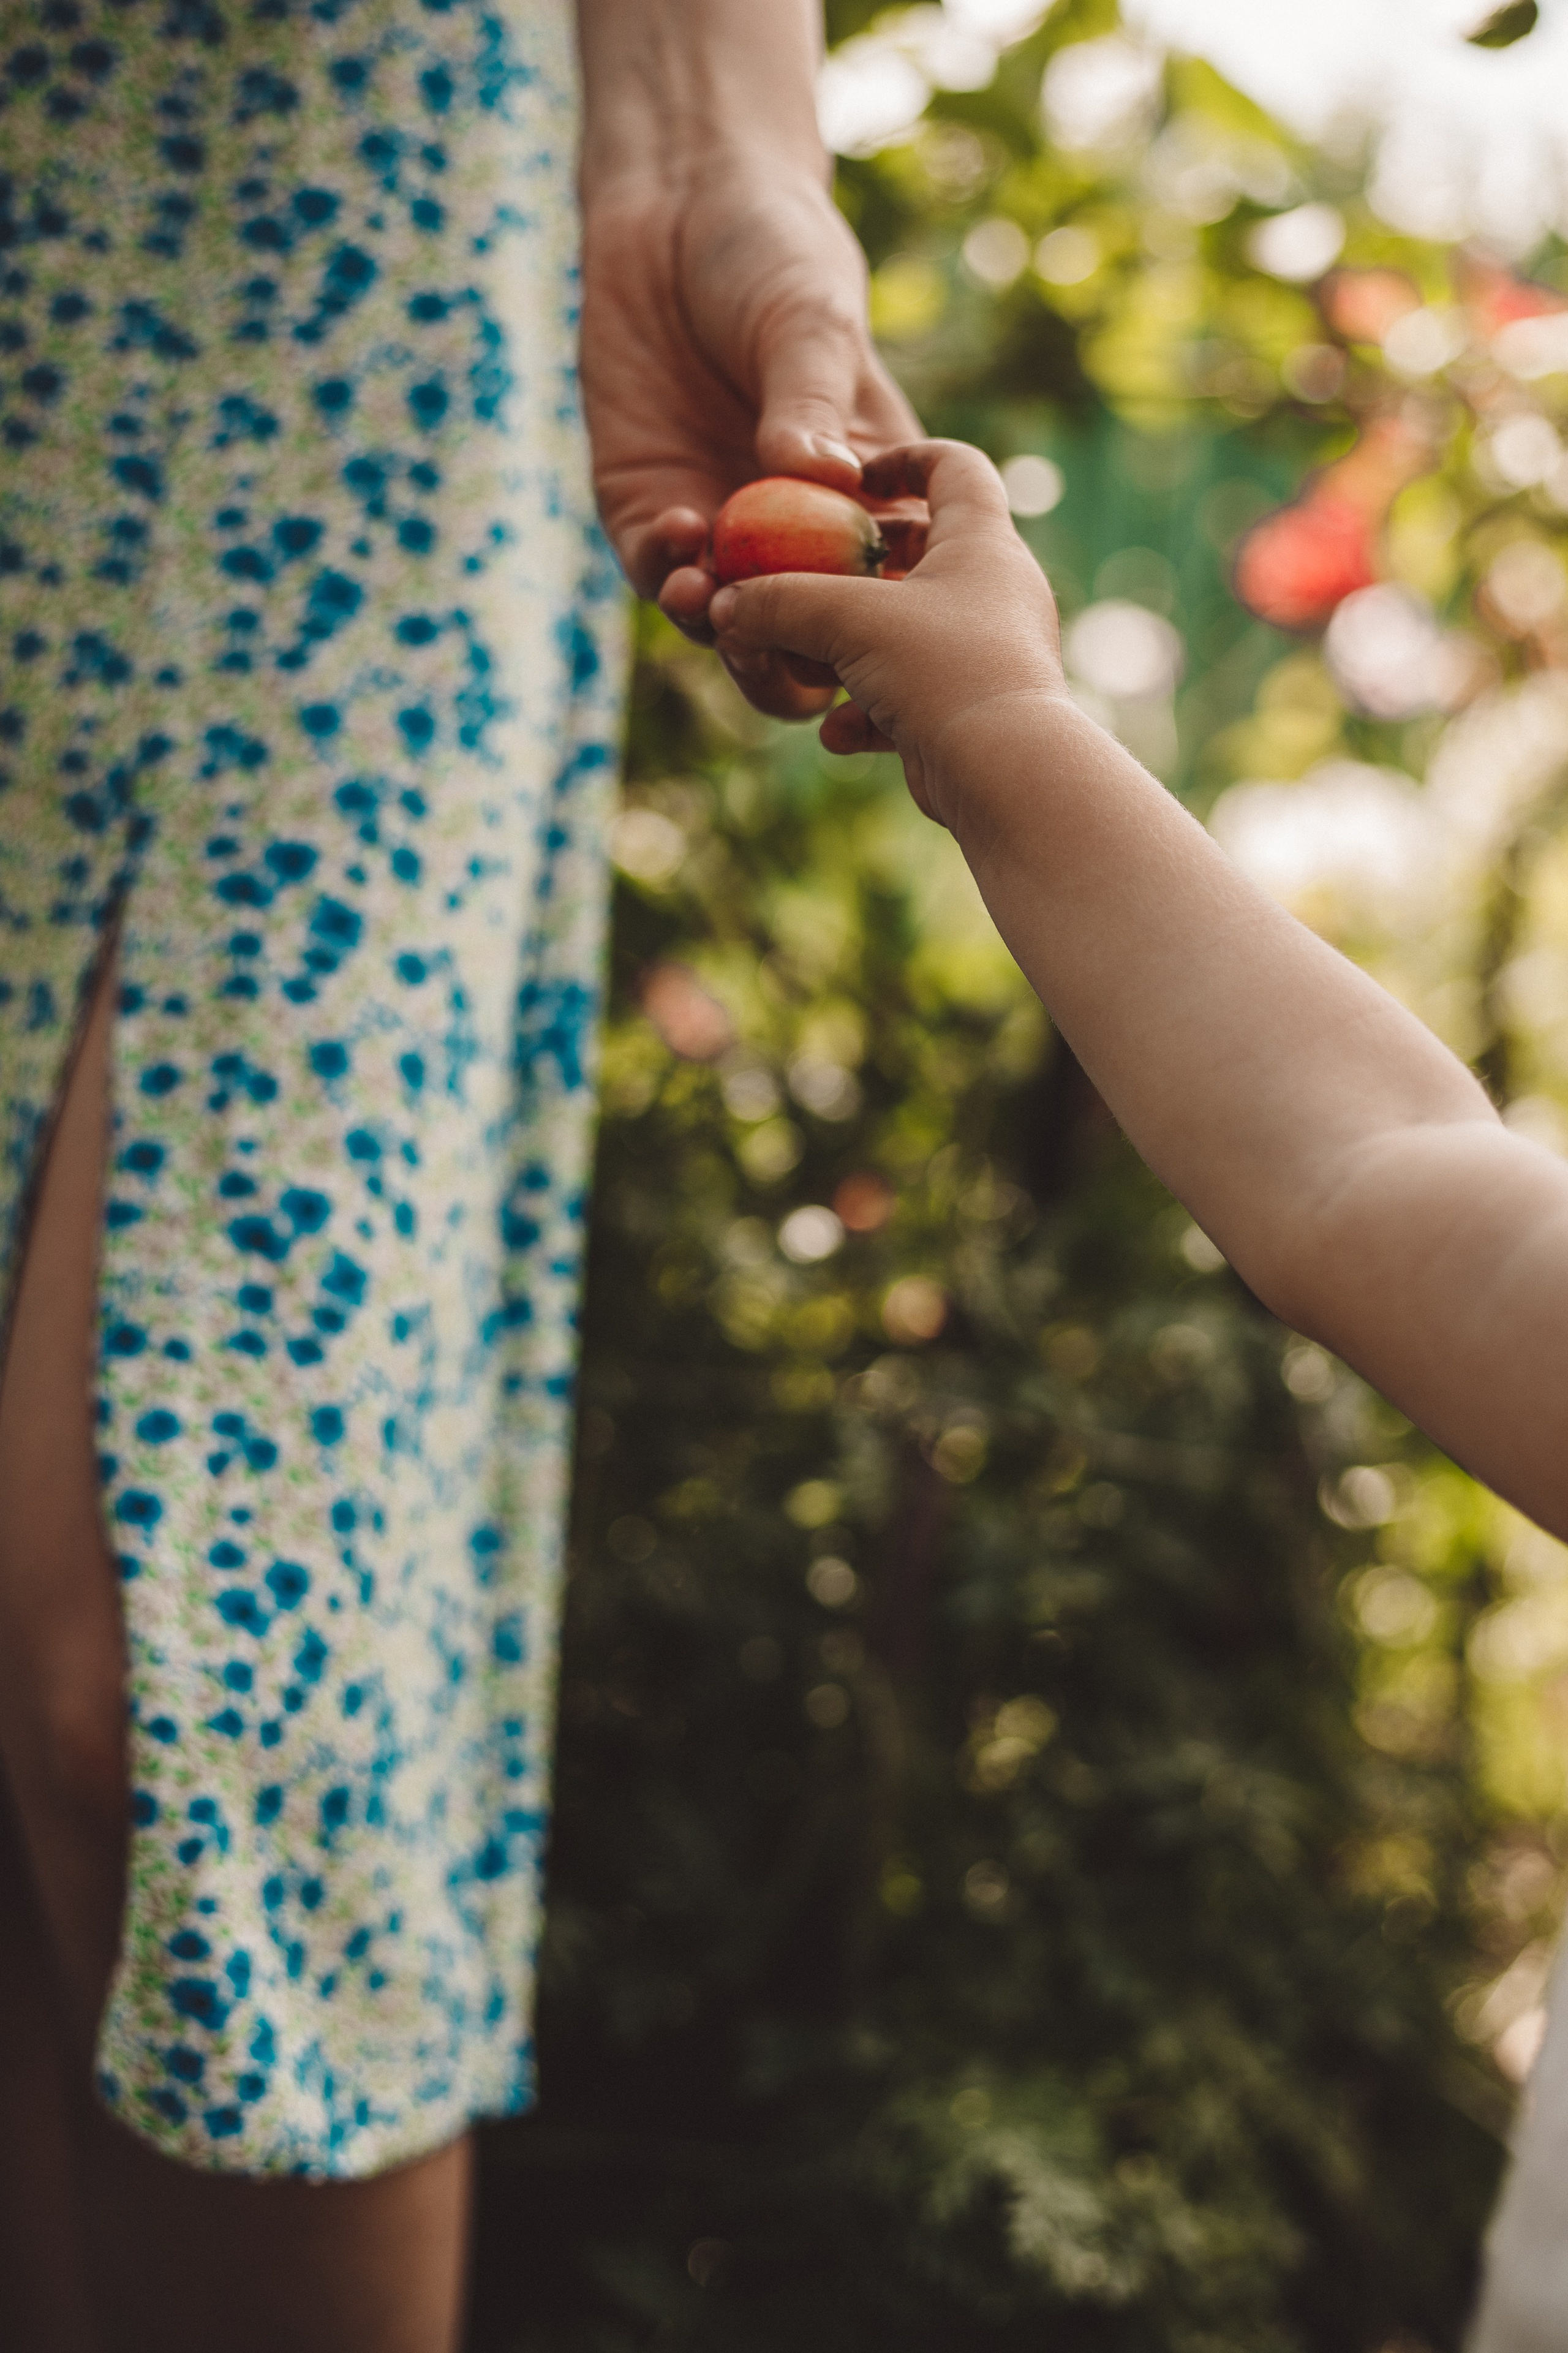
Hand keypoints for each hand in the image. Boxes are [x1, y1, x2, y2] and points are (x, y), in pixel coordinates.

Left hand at [579, 162, 920, 718]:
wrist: (678, 206)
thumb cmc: (774, 251)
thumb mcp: (809, 323)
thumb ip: (814, 405)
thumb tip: (826, 479)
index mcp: (865, 497)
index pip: (880, 591)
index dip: (875, 624)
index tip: (863, 621)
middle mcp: (794, 530)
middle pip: (801, 635)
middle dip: (787, 655)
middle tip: (771, 643)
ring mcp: (720, 525)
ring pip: (726, 622)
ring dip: (721, 623)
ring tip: (710, 593)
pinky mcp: (648, 508)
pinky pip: (657, 568)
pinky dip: (667, 569)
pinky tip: (680, 533)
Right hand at [708, 440, 1066, 828]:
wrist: (1004, 774)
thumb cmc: (939, 669)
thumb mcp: (847, 620)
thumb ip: (780, 601)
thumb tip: (724, 606)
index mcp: (982, 540)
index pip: (954, 466)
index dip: (903, 459)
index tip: (857, 477)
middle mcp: (994, 591)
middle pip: (921, 554)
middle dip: (855, 565)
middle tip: (807, 574)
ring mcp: (985, 656)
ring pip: (906, 634)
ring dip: (848, 648)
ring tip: (806, 664)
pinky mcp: (969, 716)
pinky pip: (909, 700)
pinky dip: (867, 712)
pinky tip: (836, 732)